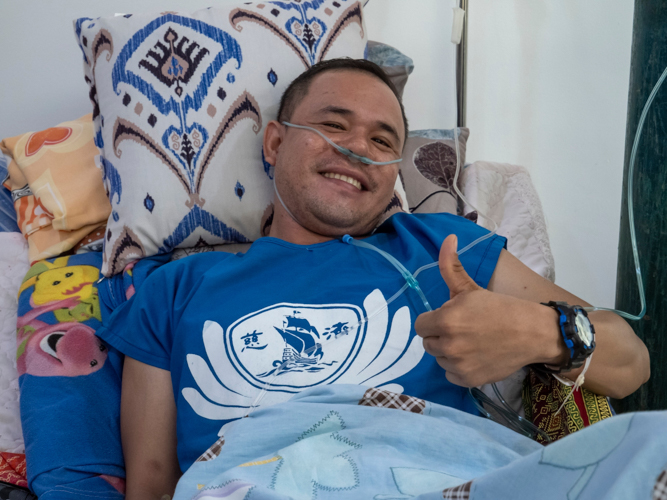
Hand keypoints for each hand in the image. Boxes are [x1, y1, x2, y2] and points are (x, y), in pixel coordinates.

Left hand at [414, 235, 559, 386]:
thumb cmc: (499, 308)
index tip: (451, 317)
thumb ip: (451, 266)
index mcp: (446, 320)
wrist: (532, 333)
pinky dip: (459, 368)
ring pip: (439, 358)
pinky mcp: (469, 380)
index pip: (420, 325)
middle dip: (441, 335)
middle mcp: (449, 345)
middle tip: (463, 329)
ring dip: (449, 352)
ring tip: (471, 342)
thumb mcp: (471, 288)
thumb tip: (447, 238)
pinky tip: (475, 356)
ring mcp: (459, 365)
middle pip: (428, 342)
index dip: (434, 320)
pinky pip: (450, 374)